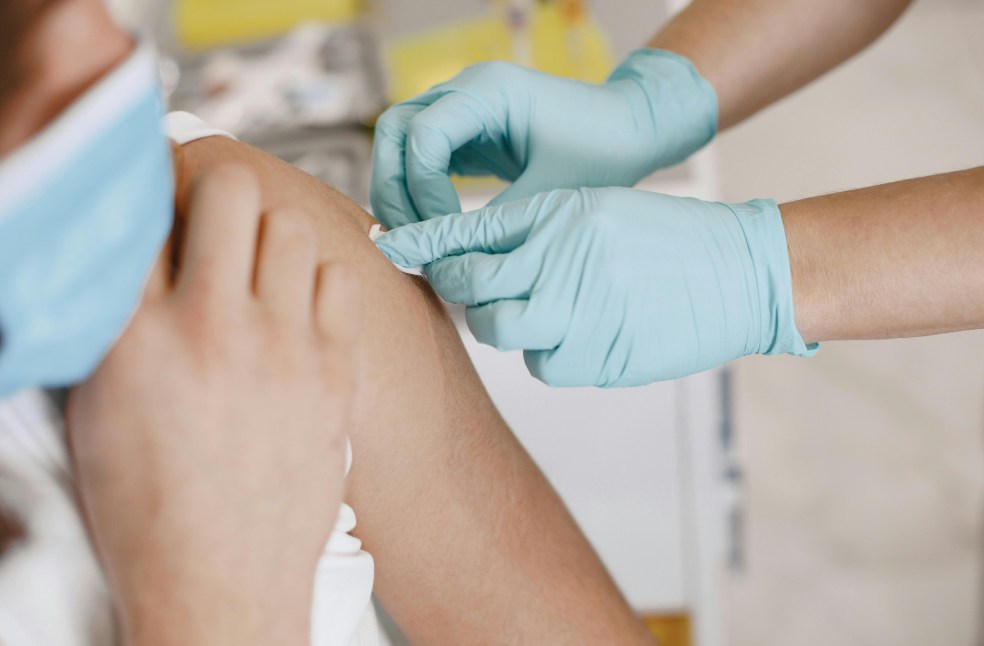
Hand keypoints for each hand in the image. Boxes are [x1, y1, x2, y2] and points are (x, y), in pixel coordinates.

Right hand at [68, 165, 362, 645]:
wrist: (222, 583)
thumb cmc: (150, 512)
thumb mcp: (95, 407)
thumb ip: (114, 319)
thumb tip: (136, 252)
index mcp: (134, 335)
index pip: (146, 204)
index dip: (151, 190)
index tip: (157, 194)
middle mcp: (213, 328)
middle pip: (231, 185)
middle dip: (216, 187)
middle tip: (209, 215)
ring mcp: (284, 348)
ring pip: (291, 224)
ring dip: (268, 233)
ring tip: (254, 268)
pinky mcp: (335, 371)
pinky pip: (340, 279)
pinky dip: (318, 280)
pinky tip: (297, 309)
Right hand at [371, 50, 716, 228]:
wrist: (629, 130)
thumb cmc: (602, 152)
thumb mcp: (550, 192)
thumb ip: (496, 223)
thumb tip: (450, 261)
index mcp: (489, 91)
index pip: (422, 135)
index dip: (422, 188)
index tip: (448, 231)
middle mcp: (466, 89)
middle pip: (394, 131)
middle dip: (395, 189)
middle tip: (415, 239)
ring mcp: (462, 108)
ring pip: (399, 143)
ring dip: (400, 191)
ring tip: (422, 239)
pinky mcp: (466, 131)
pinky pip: (421, 156)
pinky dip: (417, 190)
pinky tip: (435, 228)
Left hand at [375, 188, 814, 386]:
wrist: (735, 274)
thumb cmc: (665, 238)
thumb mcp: (595, 209)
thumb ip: (534, 230)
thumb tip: (475, 257)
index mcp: (556, 219)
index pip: (467, 233)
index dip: (421, 243)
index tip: (389, 246)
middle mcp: (557, 266)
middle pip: (469, 288)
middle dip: (457, 287)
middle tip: (466, 285)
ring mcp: (574, 316)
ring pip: (497, 330)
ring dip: (502, 321)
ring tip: (535, 306)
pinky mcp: (593, 360)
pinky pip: (541, 364)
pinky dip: (548, 351)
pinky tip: (580, 332)